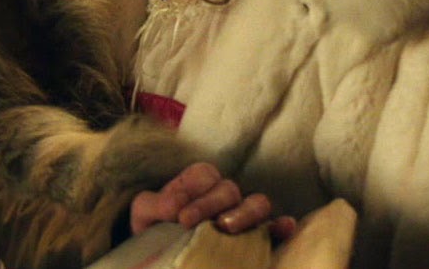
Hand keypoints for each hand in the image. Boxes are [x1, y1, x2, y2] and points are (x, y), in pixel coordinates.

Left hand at [129, 162, 296, 237]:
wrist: (160, 254)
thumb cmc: (154, 229)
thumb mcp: (145, 214)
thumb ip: (153, 205)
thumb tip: (173, 209)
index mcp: (198, 184)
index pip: (203, 174)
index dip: (189, 189)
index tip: (175, 213)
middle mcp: (224, 197)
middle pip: (228, 189)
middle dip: (208, 203)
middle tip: (188, 222)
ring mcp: (243, 217)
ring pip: (257, 203)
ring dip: (244, 213)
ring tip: (225, 227)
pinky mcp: (259, 239)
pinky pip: (276, 228)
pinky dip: (282, 226)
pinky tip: (283, 228)